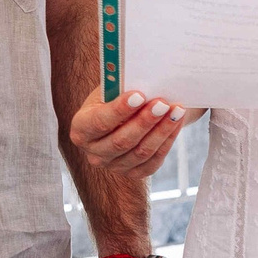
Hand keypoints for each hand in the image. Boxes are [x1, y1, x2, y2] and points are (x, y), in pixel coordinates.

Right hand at [67, 89, 190, 179]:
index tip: (139, 95)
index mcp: (81, 129)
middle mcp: (93, 152)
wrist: (123, 115)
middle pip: (121, 141)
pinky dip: (167, 141)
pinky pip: (153, 161)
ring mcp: (113, 166)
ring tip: (176, 111)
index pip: (99, 122)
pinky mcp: (132, 173)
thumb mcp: (110, 89)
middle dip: (145, 121)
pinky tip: (176, 123)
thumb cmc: (115, 97)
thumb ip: (121, 89)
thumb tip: (143, 85)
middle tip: (163, 104)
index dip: (120, 110)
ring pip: (141, 152)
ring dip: (161, 131)